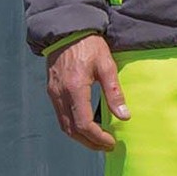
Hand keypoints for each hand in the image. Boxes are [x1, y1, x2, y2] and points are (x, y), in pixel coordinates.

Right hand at [46, 34, 129, 151]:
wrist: (67, 29)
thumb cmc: (89, 45)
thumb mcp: (106, 65)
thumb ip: (114, 92)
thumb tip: (124, 116)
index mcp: (75, 89)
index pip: (84, 125)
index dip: (98, 138)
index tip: (112, 142)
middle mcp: (60, 95)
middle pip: (72, 130)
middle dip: (89, 142)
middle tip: (106, 146)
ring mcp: (53, 93)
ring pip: (64, 125)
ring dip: (80, 136)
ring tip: (97, 139)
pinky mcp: (52, 91)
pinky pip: (60, 116)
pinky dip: (73, 126)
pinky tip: (86, 124)